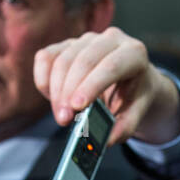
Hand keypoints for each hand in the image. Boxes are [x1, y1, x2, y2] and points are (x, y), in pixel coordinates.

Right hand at [34, 27, 179, 145]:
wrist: (130, 79)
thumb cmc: (132, 95)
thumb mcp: (135, 112)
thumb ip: (125, 126)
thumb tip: (107, 140)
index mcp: (134, 53)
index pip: (111, 66)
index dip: (91, 86)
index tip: (77, 107)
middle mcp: (111, 39)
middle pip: (83, 61)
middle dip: (69, 92)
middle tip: (64, 119)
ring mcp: (87, 40)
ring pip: (62, 59)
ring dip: (56, 91)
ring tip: (61, 116)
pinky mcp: (67, 44)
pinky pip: (46, 57)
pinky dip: (44, 79)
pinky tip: (52, 98)